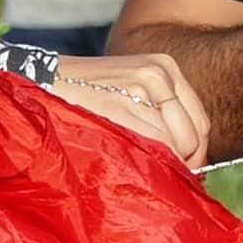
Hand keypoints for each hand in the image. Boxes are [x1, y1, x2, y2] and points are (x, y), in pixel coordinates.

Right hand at [52, 54, 210, 167]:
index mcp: (165, 68)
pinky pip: (153, 146)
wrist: (42, 81)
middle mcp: (158, 74)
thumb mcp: (132, 88)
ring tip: (136, 165)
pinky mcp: (120, 106)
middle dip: (183, 162)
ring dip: (162, 164)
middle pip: (193, 136)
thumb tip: (193, 159)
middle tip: (159, 175)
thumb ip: (161, 113)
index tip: (182, 170)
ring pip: (175, 145)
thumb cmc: (88, 94)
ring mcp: (140, 89)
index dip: (195, 153)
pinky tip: (126, 161)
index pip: (200, 121)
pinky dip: (146, 162)